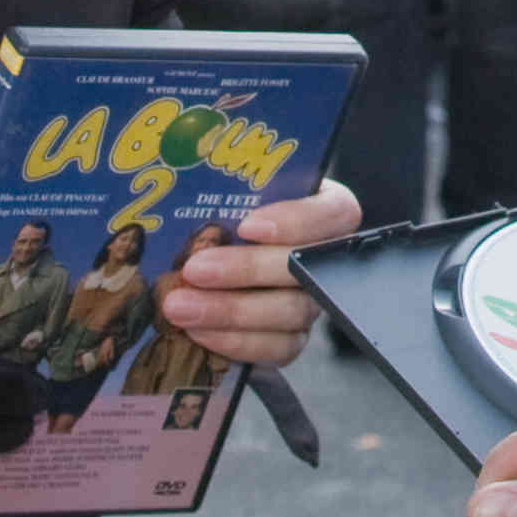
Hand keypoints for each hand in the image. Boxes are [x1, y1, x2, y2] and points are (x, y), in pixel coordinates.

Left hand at [158, 185, 358, 368]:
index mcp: (324, 209)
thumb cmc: (227, 207)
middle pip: (303, 267)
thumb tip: (181, 169)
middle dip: (245, 270)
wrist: (215, 249)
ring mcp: (312, 301)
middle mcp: (325, 257)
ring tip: (180, 306)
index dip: (297, 220)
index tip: (247, 225)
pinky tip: (197, 330)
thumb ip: (223, 182)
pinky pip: (276, 348)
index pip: (335, 212)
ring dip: (230, 311)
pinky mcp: (292, 337)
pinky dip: (235, 342)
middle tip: (195, 269)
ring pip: (290, 312)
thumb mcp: (231, 185)